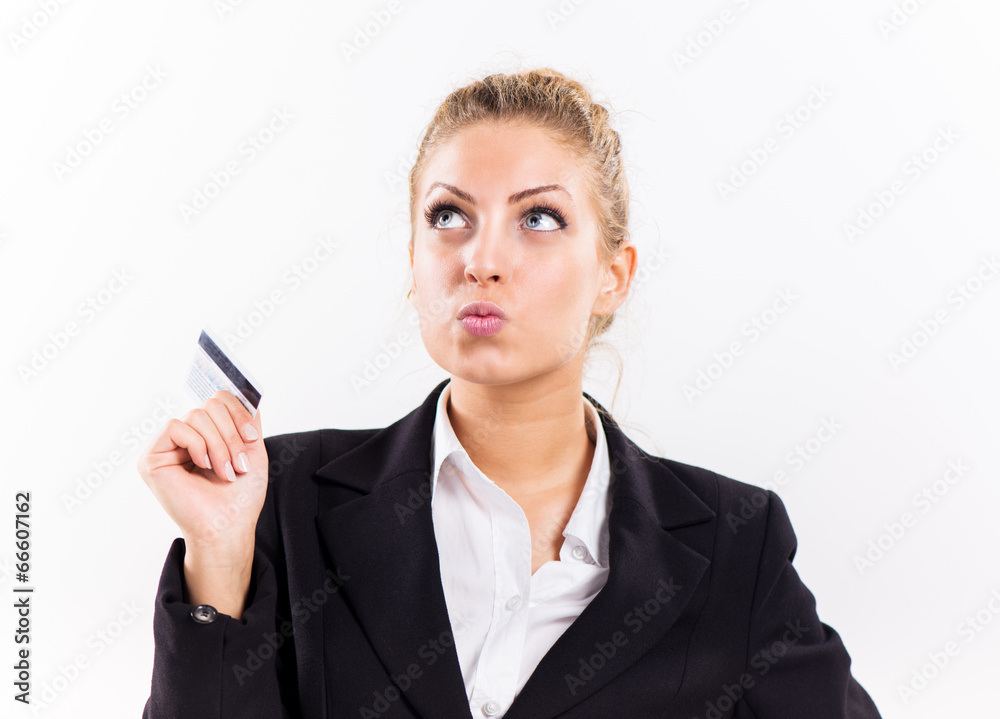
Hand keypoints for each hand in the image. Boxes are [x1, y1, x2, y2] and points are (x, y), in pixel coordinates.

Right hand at [138, 390, 268, 552]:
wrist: (229, 525)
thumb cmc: (240, 496)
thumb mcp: (252, 450)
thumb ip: (248, 420)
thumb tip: (247, 393)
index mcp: (207, 434)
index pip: (218, 399)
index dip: (238, 412)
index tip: (252, 438)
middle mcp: (185, 437)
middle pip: (209, 405)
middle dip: (231, 434)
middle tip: (239, 464)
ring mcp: (167, 447)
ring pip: (196, 415)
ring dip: (219, 444)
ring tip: (225, 471)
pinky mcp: (151, 457)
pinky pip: (176, 427)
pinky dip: (197, 445)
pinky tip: (202, 466)